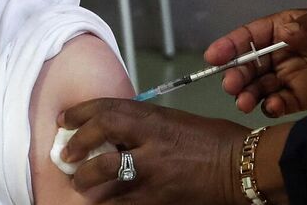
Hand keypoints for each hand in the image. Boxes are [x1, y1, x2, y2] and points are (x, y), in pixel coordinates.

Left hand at [58, 99, 248, 204]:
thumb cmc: (213, 140)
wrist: (241, 167)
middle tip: (67, 155)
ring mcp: (154, 175)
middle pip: (100, 144)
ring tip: (80, 182)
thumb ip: (145, 125)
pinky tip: (104, 200)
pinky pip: (122, 203)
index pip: (108, 111)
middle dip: (77, 149)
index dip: (80, 114)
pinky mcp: (158, 200)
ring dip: (86, 180)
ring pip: (105, 179)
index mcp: (156, 120)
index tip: (65, 121)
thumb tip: (116, 130)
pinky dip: (110, 201)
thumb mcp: (175, 121)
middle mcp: (151, 145)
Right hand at [207, 0, 306, 116]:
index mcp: (288, 28)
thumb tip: (286, 33)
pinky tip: (273, 108)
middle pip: (251, 64)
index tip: (214, 57)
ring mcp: (295, 76)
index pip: (252, 35)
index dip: (231, 44)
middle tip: (231, 87)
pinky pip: (281, 104)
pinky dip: (272, 107)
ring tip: (244, 102)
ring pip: (261, 86)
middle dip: (237, 74)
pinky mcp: (306, 98)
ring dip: (248, 94)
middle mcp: (286, 52)